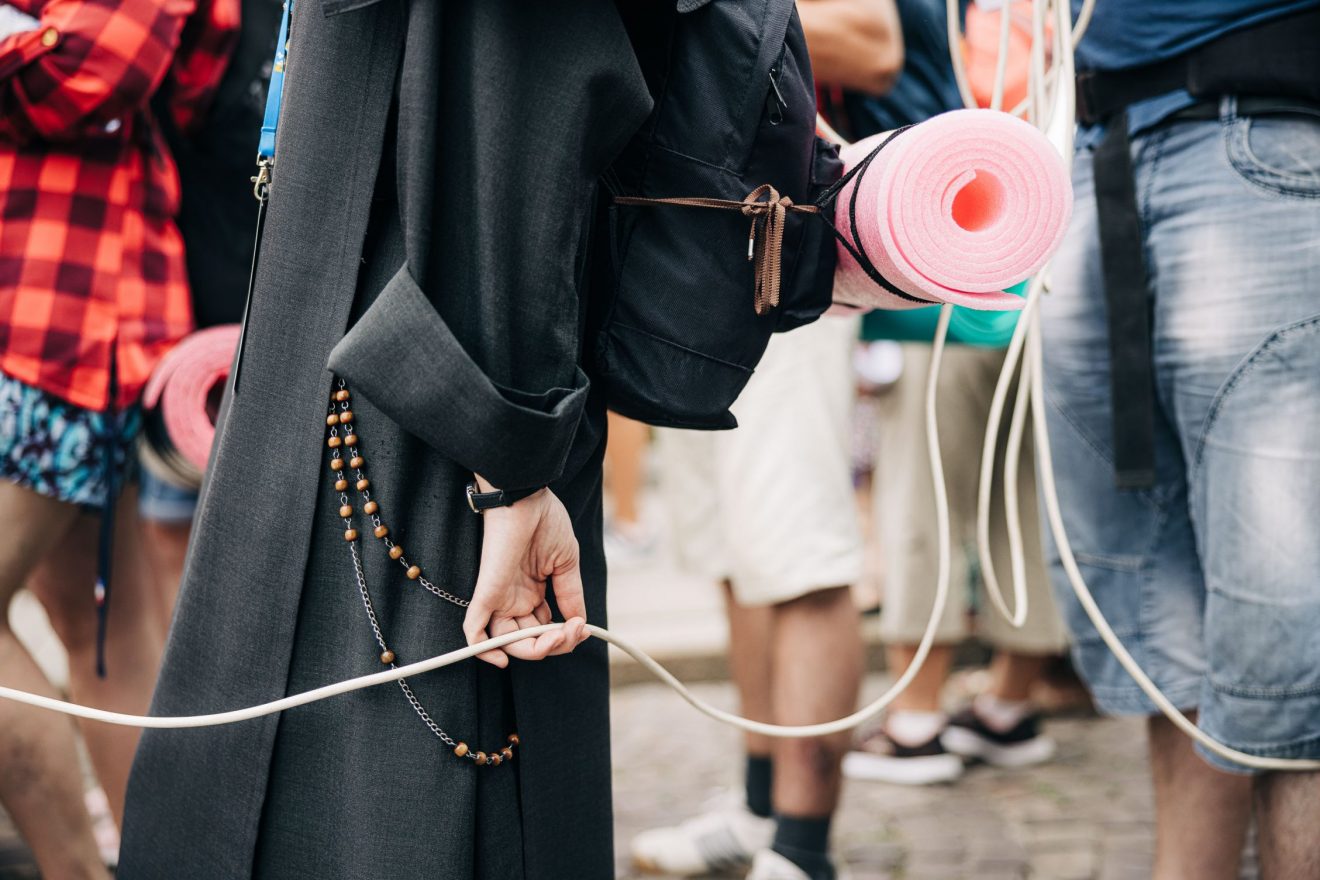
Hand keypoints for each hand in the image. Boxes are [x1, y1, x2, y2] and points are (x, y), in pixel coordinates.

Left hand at [463, 482, 588, 667]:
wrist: (526, 496)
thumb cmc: (544, 521)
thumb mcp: (566, 563)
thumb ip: (570, 596)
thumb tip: (578, 624)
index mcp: (533, 592)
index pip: (545, 631)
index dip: (565, 637)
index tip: (583, 628)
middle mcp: (515, 599)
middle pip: (529, 642)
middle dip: (556, 645)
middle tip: (574, 632)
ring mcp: (500, 597)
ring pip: (508, 643)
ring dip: (537, 650)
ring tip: (559, 637)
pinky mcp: (487, 592)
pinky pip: (475, 630)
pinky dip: (483, 651)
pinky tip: (501, 659)